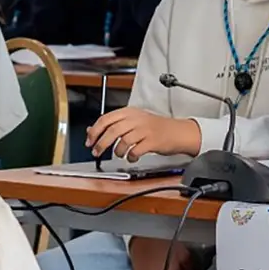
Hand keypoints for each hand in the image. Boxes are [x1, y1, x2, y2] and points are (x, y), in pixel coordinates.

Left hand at [85, 107, 201, 160]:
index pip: (106, 119)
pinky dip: (130, 157)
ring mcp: (145, 130)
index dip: (95, 131)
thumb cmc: (156, 127)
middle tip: (96, 152)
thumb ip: (113, 124)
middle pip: (112, 131)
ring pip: (123, 141)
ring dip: (117, 151)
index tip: (89, 141)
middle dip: (101, 144)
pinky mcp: (152, 141)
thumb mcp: (134, 121)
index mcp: (130, 112)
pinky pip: (135, 151)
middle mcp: (137, 119)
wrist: (179, 132)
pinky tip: (131, 157)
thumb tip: (92, 130)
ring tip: (120, 154)